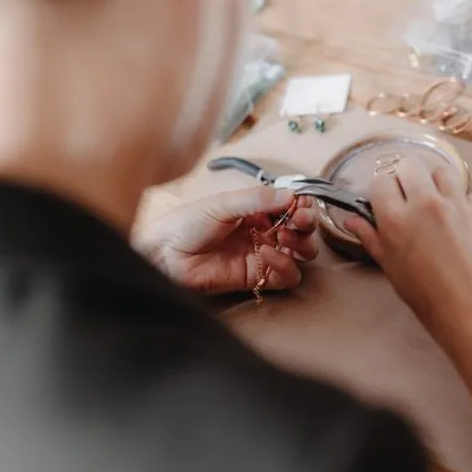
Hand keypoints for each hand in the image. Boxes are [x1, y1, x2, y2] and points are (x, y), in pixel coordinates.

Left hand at [135, 187, 318, 294]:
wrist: (166, 256)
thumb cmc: (187, 224)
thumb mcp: (223, 203)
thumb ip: (257, 199)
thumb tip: (290, 194)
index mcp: (255, 209)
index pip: (291, 206)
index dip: (302, 204)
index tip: (301, 203)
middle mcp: (263, 231)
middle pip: (302, 229)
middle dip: (306, 223)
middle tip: (299, 220)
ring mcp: (262, 254)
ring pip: (301, 253)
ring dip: (301, 244)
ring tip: (284, 236)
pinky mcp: (257, 277)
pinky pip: (286, 275)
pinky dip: (284, 265)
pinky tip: (267, 254)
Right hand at [343, 158, 471, 336]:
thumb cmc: (431, 301)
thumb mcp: (393, 271)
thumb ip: (373, 240)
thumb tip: (352, 221)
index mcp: (396, 219)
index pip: (380, 181)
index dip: (381, 192)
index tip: (385, 205)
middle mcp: (425, 203)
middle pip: (410, 164)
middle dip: (406, 178)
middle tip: (409, 201)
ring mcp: (457, 204)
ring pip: (442, 170)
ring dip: (435, 182)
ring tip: (436, 204)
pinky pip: (470, 193)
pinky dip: (464, 202)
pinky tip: (463, 222)